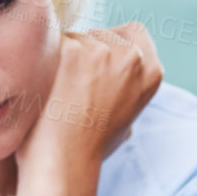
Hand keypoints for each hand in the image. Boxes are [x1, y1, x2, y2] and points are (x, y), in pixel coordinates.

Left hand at [17, 23, 162, 175]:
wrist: (66, 163)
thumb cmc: (91, 146)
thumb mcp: (128, 115)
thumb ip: (128, 85)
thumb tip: (114, 69)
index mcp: (152, 71)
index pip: (134, 32)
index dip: (113, 45)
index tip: (97, 67)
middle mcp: (132, 57)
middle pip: (101, 33)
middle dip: (85, 52)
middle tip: (73, 89)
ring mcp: (102, 50)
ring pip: (76, 37)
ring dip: (63, 58)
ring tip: (59, 95)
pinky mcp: (71, 50)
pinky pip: (51, 44)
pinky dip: (44, 63)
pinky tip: (45, 91)